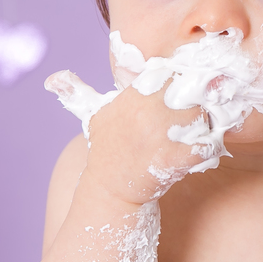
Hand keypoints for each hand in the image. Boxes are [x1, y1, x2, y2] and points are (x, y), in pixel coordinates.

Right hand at [82, 81, 210, 205]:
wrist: (110, 191)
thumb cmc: (106, 148)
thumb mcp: (94, 114)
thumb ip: (79, 90)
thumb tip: (52, 78)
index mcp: (133, 95)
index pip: (169, 71)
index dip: (180, 80)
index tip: (182, 90)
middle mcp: (148, 111)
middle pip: (191, 89)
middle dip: (198, 98)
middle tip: (195, 112)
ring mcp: (162, 135)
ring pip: (204, 115)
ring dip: (206, 123)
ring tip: (197, 132)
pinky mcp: (176, 159)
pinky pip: (209, 144)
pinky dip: (210, 148)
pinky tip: (199, 151)